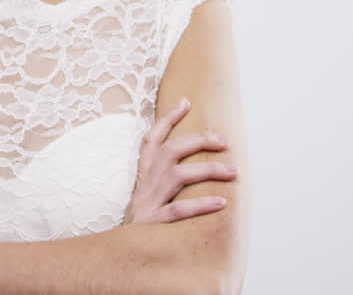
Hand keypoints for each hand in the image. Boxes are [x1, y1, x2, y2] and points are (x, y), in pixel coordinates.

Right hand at [124, 97, 236, 223]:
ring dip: (208, 171)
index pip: (151, 138)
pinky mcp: (153, 222)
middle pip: (170, 150)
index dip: (167, 118)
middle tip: (225, 141)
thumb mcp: (147, 192)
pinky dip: (200, 205)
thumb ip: (162, 173)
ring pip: (178, 175)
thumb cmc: (142, 218)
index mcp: (143, 172)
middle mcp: (145, 182)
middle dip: (199, 141)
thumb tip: (192, 159)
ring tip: (233, 172)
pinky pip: (177, 210)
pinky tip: (220, 203)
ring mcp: (148, 201)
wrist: (118, 251)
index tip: (185, 102)